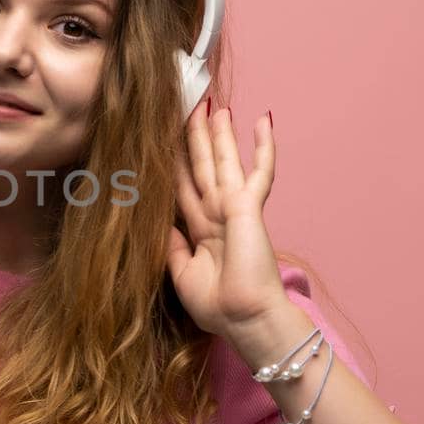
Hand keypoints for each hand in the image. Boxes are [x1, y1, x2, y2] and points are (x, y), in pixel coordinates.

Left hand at [166, 99, 290, 340]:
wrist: (244, 319)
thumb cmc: (216, 305)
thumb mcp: (181, 273)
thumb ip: (171, 244)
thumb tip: (159, 221)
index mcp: (199, 229)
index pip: (181, 186)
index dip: (173, 162)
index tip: (162, 139)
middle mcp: (215, 212)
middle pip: (199, 165)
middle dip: (192, 138)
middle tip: (187, 108)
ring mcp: (233, 206)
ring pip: (222, 159)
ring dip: (219, 133)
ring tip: (215, 104)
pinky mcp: (249, 206)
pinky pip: (259, 170)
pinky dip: (263, 145)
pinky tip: (264, 119)